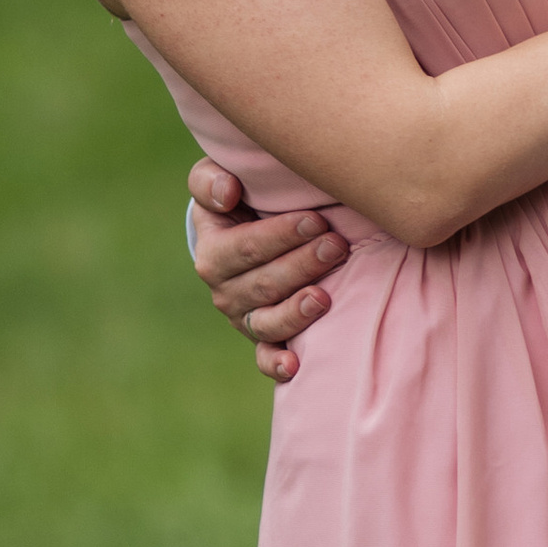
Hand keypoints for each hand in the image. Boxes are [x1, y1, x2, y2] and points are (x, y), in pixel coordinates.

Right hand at [189, 157, 349, 381]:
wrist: (247, 234)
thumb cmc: (241, 200)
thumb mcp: (217, 181)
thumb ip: (211, 180)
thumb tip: (227, 192)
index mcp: (214, 252)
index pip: (245, 246)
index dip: (280, 235)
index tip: (316, 220)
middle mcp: (226, 290)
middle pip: (264, 283)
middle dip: (302, 265)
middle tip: (336, 246)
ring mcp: (245, 317)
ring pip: (269, 321)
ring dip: (296, 312)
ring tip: (324, 297)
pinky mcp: (263, 338)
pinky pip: (266, 357)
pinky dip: (277, 364)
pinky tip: (295, 366)